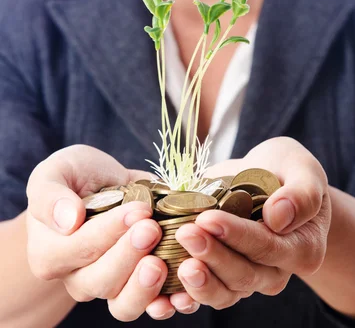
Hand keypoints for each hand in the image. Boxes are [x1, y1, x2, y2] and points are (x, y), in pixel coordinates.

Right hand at [26, 145, 199, 320]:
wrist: (101, 183)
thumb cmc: (74, 175)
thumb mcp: (55, 171)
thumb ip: (51, 195)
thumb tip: (68, 220)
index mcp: (50, 252)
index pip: (78, 249)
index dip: (109, 232)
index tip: (138, 210)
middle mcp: (77, 276)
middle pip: (102, 280)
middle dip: (130, 255)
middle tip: (152, 228)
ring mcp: (109, 285)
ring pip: (124, 303)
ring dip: (145, 287)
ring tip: (162, 262)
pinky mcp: (137, 285)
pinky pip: (150, 305)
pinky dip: (167, 302)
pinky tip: (182, 292)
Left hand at [174, 137, 330, 308]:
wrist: (268, 178)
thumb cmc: (288, 170)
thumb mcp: (302, 169)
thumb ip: (301, 193)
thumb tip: (279, 217)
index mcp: (302, 248)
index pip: (266, 246)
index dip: (236, 235)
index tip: (208, 218)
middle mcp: (276, 271)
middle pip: (243, 274)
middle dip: (211, 255)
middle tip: (185, 233)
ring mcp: (249, 278)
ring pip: (223, 292)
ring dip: (198, 280)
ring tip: (176, 262)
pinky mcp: (223, 278)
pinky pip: (205, 293)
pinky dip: (185, 293)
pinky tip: (165, 287)